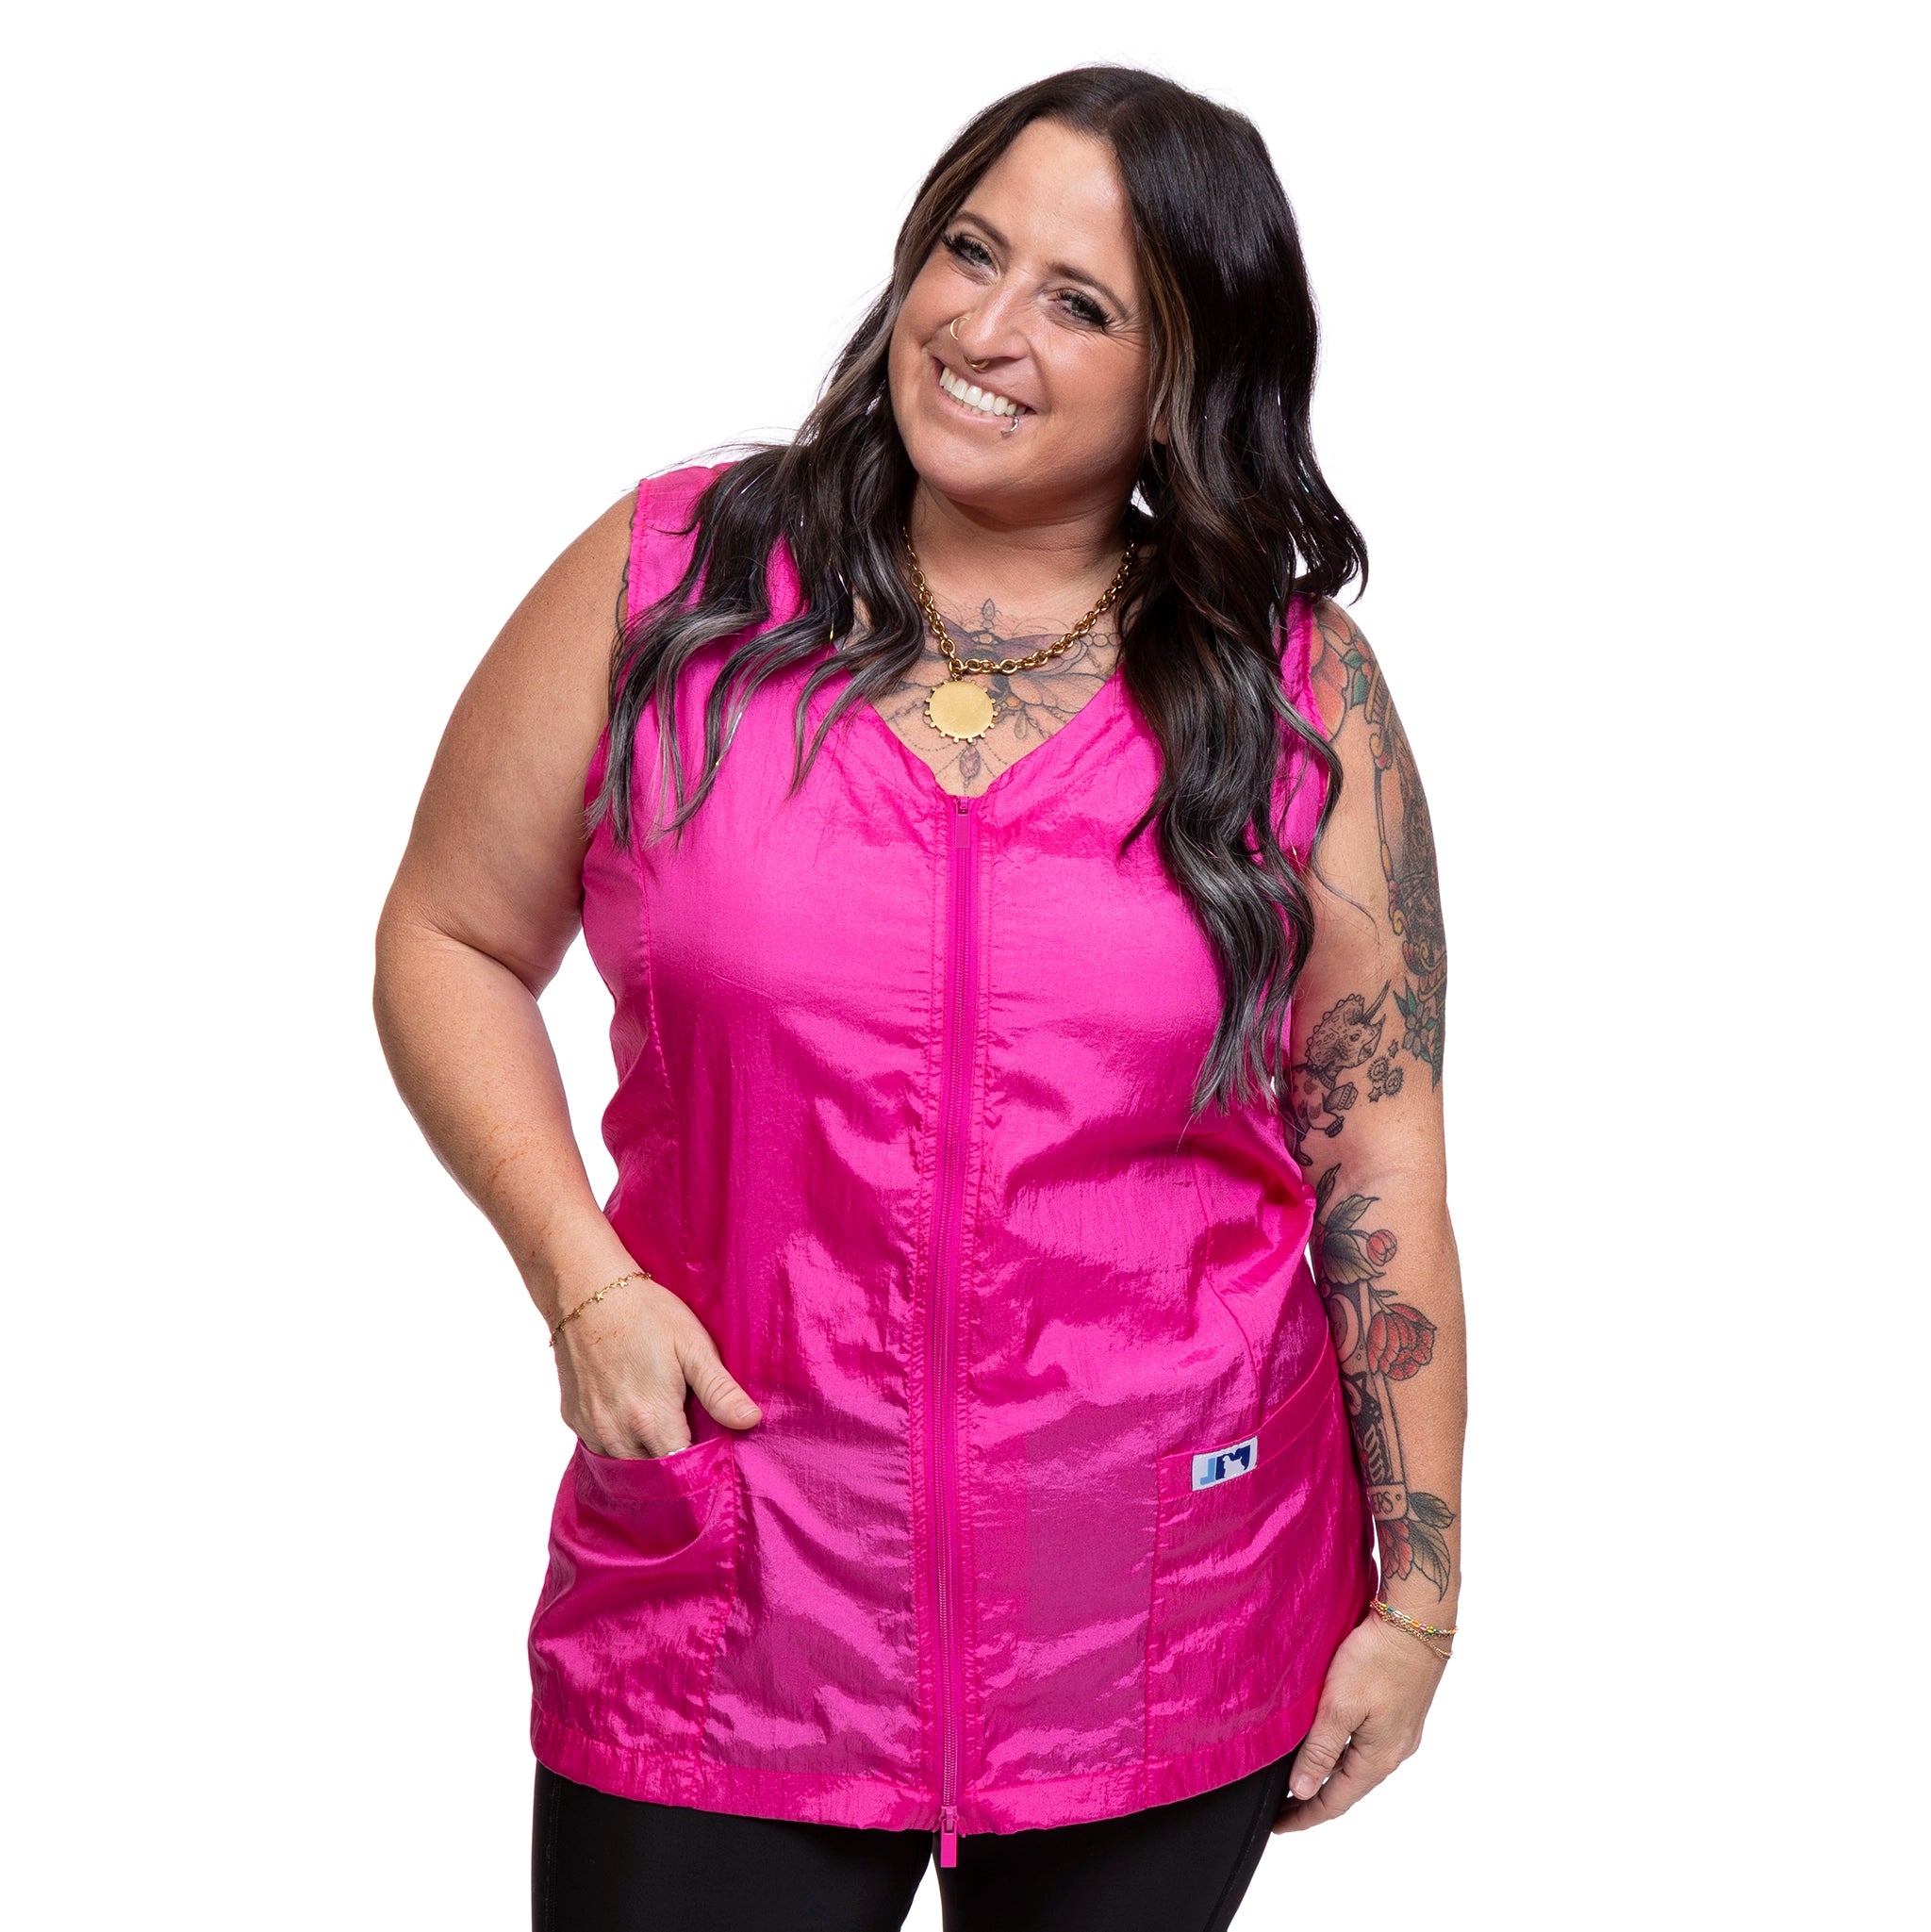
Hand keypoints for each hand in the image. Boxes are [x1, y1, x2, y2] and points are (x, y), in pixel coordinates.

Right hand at [553, 1270, 761, 1456]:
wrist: (586, 1290)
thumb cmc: (645, 1314)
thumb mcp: (692, 1345)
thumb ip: (719, 1390)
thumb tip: (750, 1421)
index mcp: (651, 1419)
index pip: (680, 1471)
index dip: (700, 1467)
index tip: (714, 1455)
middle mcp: (616, 1433)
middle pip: (652, 1474)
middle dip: (674, 1467)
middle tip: (693, 1440)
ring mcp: (591, 1428)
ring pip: (623, 1465)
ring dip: (646, 1457)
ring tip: (665, 1431)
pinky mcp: (573, 1418)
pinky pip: (600, 1449)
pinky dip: (619, 1444)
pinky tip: (634, 1421)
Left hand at [1271, 1610, 1446, 1831]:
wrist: (1417, 1619)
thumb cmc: (1378, 1658)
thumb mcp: (1339, 1706)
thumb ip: (1320, 1750)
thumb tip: (1302, 1790)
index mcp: (1379, 1757)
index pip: (1335, 1801)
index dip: (1304, 1815)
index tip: (1277, 1825)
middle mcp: (1395, 1750)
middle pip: (1349, 1787)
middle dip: (1315, 1798)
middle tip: (1282, 1805)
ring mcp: (1401, 1731)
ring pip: (1359, 1764)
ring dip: (1331, 1775)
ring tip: (1301, 1777)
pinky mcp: (1401, 1709)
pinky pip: (1368, 1744)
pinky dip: (1345, 1753)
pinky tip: (1331, 1742)